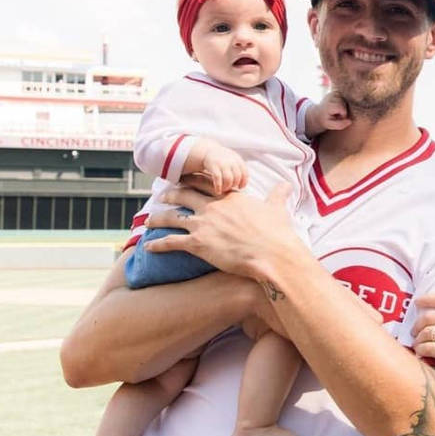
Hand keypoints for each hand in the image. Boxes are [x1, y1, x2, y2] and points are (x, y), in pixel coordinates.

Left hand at [143, 183, 306, 280]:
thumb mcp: (278, 209)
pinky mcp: (197, 244)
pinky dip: (157, 245)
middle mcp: (212, 207)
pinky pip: (170, 242)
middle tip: (162, 196)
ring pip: (171, 217)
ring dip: (157, 218)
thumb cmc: (277, 233)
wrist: (273, 254)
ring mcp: (203, 224)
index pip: (205, 184)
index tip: (184, 181)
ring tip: (148, 221)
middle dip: (170, 195)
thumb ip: (278, 195)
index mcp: (230, 197)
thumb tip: (287, 185)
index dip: (192, 181)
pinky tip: (147, 247)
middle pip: (183, 195)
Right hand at [196, 140, 248, 194]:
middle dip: (234, 185)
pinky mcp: (213, 166)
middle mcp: (231, 161)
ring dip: (227, 187)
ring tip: (224, 189)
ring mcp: (222, 163)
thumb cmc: (222, 159)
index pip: (245, 173)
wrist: (207, 151)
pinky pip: (218, 179)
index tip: (240, 187)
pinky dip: (218, 187)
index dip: (243, 182)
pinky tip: (218, 191)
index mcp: (237, 159)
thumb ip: (239, 168)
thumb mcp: (233, 159)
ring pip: (228, 179)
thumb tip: (244, 182)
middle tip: (230, 188)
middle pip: (237, 177)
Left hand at [306, 91, 351, 135]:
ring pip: (345, 101)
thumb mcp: (330, 125)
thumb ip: (340, 125)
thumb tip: (350, 121)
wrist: (318, 112)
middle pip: (344, 104)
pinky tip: (337, 106)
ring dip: (343, 107)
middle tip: (336, 114)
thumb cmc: (325, 120)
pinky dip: (343, 103)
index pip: (342, 109)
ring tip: (336, 110)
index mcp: (328, 105)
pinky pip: (344, 98)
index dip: (343, 115)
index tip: (338, 117)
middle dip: (343, 111)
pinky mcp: (336, 91)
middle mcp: (330, 96)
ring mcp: (333, 93)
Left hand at [412, 289, 434, 393]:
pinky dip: (421, 349)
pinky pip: (429, 348)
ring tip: (416, 343)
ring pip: (427, 332)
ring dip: (418, 337)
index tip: (417, 301)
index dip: (427, 298)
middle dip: (418, 322)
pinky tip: (420, 353)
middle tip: (414, 329)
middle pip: (430, 316)